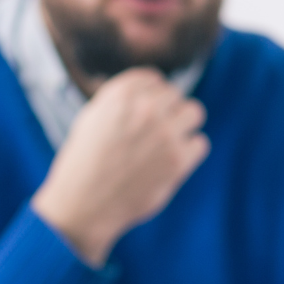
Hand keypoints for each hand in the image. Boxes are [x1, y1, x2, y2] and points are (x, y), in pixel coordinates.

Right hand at [31, 68, 208, 264]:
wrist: (83, 204)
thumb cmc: (85, 162)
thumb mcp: (92, 117)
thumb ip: (121, 98)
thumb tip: (155, 86)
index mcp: (122, 94)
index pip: (154, 79)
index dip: (152, 97)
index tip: (145, 114)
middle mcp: (145, 107)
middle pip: (176, 95)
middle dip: (167, 112)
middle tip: (154, 135)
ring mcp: (165, 133)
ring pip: (195, 112)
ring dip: (184, 126)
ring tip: (167, 145)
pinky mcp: (178, 160)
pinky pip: (200, 143)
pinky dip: (189, 153)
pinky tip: (170, 163)